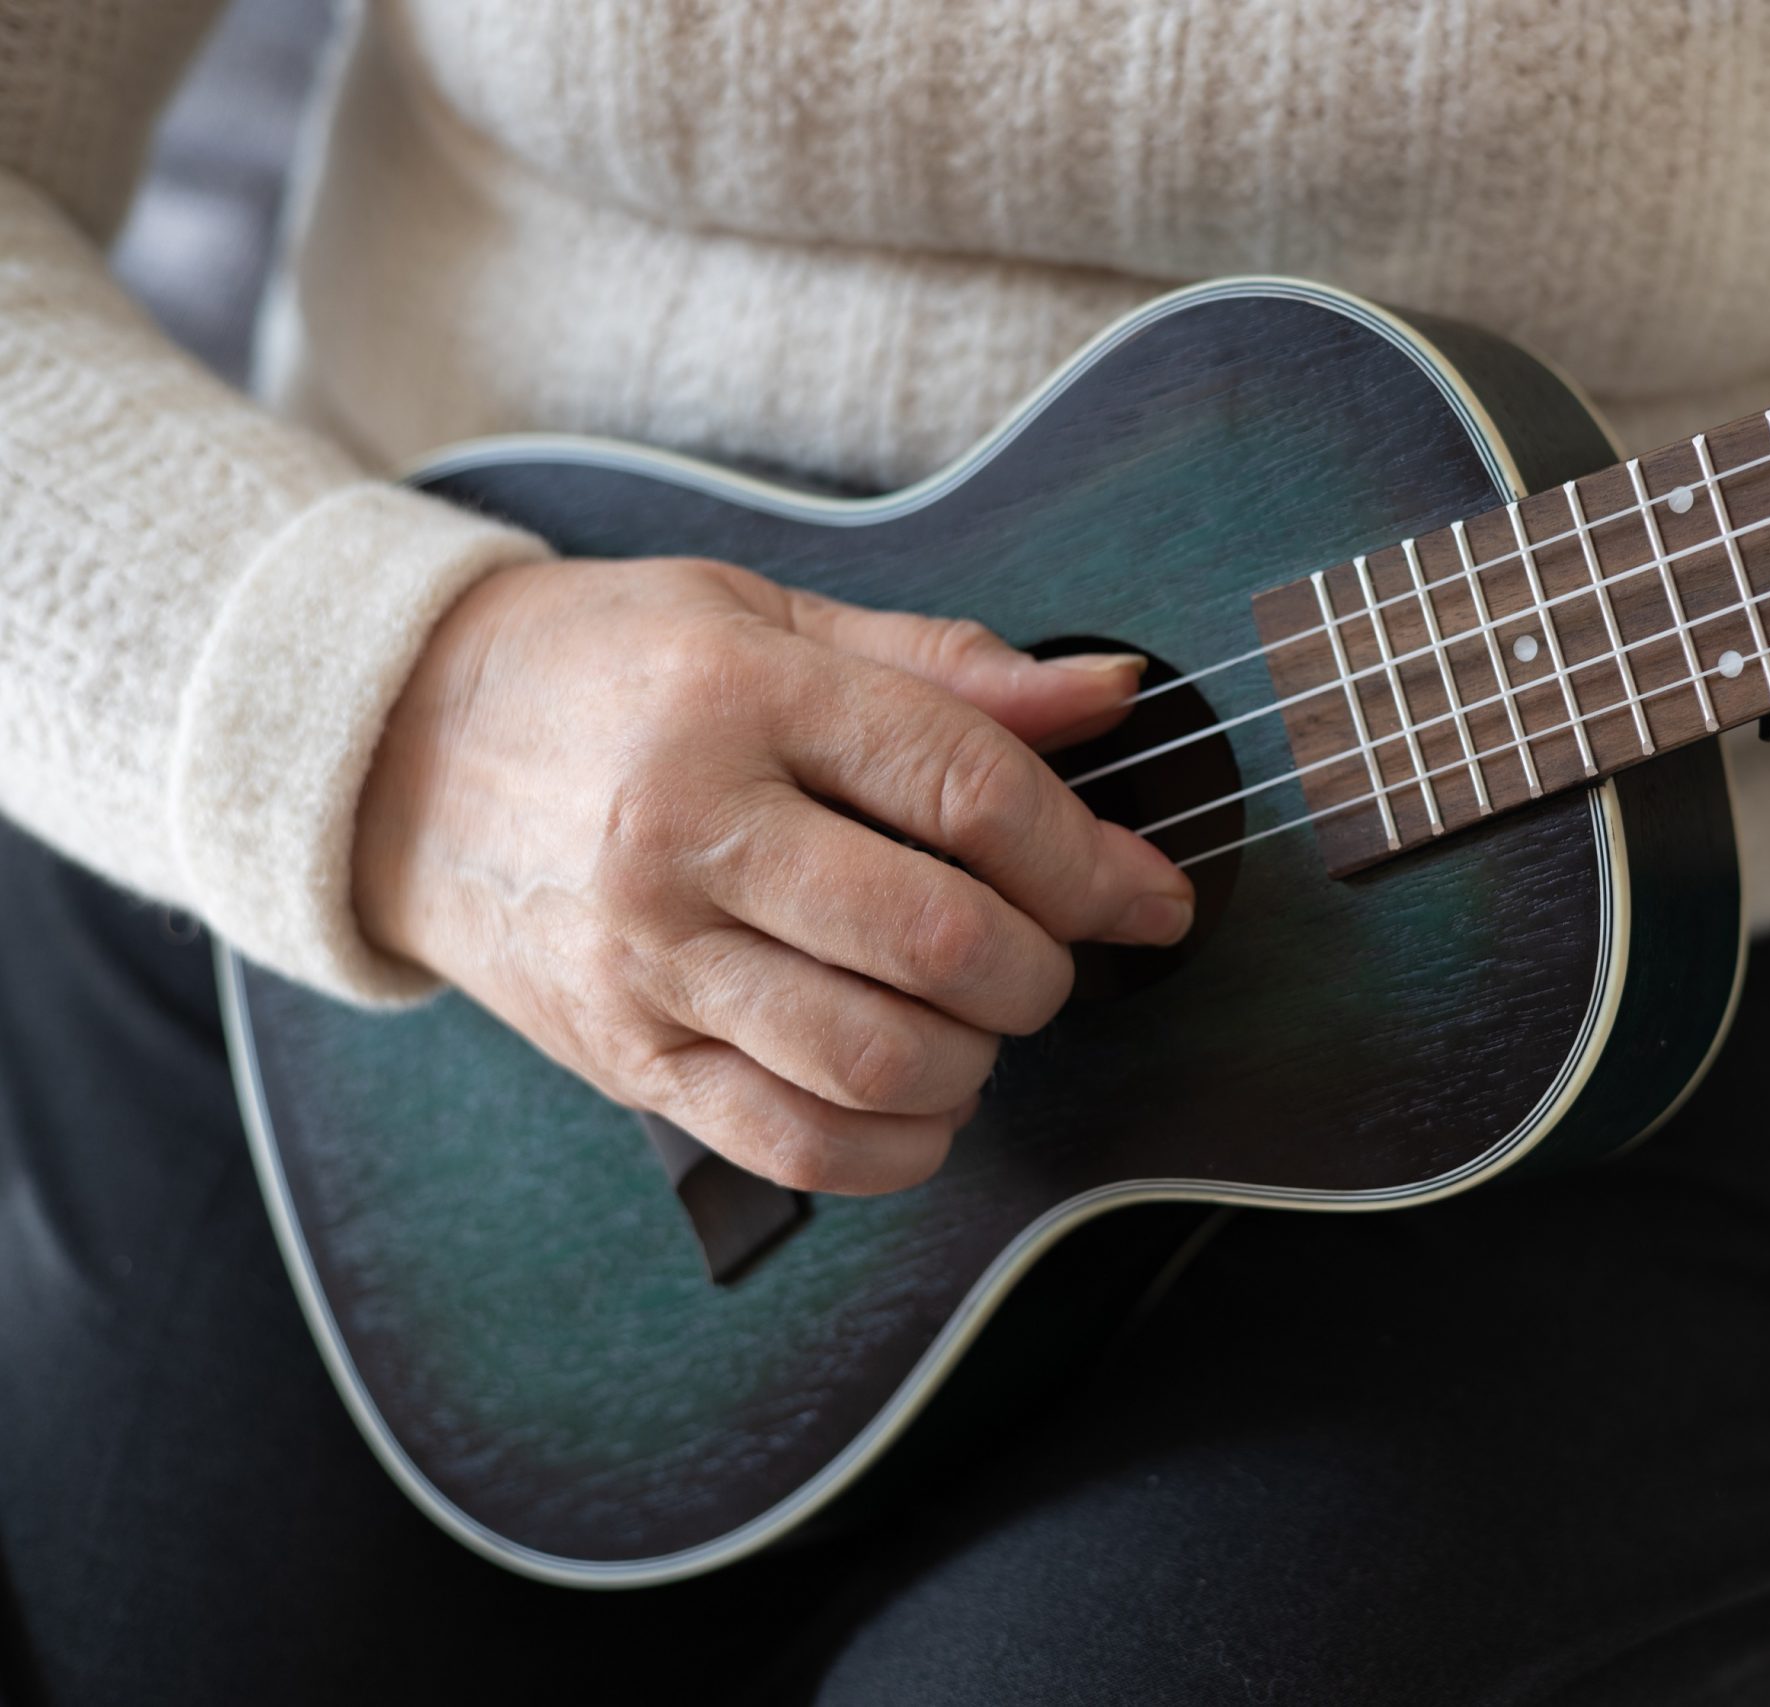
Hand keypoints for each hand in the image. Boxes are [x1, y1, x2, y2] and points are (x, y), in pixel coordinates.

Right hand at [351, 557, 1192, 1193]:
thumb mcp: (763, 613)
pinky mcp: (625, 1058)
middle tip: (1047, 954)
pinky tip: (921, 1099)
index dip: (1091, 858)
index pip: (967, 792)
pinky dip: (898, 1146)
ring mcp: (649, 961)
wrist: (393, 748)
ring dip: (977, 1059)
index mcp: (740, 699)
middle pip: (940, 941)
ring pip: (877, 1061)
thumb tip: (1109, 697)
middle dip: (1044, 969)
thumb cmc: (603, 668)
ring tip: (976, 1019)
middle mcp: (689, 836)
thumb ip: (944, 666)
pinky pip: (795, 1145)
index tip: (1150, 892)